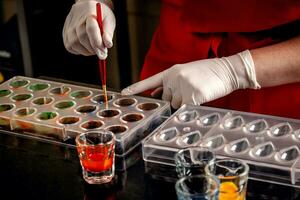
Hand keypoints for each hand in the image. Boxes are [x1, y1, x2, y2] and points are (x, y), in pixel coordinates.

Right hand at [63, 0, 114, 58]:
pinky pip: (71, 47)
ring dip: (87, 50)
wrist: (87, 9)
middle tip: (102, 51)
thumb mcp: (109, 22)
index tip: (103, 51)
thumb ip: (108, 34)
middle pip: (82, 37)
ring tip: (94, 47)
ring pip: (75, 44)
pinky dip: (80, 50)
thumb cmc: (100, 17)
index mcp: (89, 13)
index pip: (91, 29)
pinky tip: (86, 45)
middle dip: (93, 48)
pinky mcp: (64, 34)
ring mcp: (68, 26)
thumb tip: (108, 45)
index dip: (97, 42)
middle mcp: (76, 19)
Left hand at [121, 50, 259, 108]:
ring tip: (198, 91)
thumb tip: (156, 95)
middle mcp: (174, 79)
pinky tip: (202, 97)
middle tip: (190, 91)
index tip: (123, 93)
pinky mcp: (192, 96)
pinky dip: (192, 108)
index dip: (136, 88)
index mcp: (171, 72)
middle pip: (166, 99)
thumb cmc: (207, 73)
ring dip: (185, 103)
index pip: (150, 81)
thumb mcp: (185, 73)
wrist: (227, 70)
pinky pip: (186, 110)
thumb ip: (170, 84)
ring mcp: (183, 87)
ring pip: (176, 106)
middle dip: (175, 100)